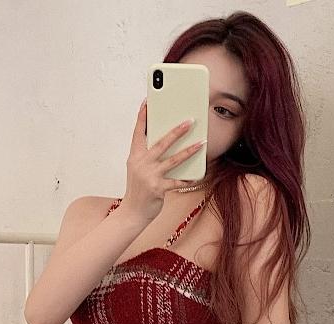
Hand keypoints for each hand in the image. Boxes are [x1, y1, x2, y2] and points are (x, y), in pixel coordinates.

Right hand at [122, 98, 206, 222]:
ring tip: (201, 143)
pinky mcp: (158, 188)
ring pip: (173, 160)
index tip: (148, 101)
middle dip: (177, 130)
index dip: (143, 116)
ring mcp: (150, 176)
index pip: (138, 132)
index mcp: (135, 156)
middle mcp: (141, 163)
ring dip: (189, 150)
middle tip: (190, 120)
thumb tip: (167, 143)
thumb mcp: (138, 169)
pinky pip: (178, 182)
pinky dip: (188, 179)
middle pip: (161, 142)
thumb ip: (148, 155)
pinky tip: (198, 175)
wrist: (132, 213)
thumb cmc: (138, 190)